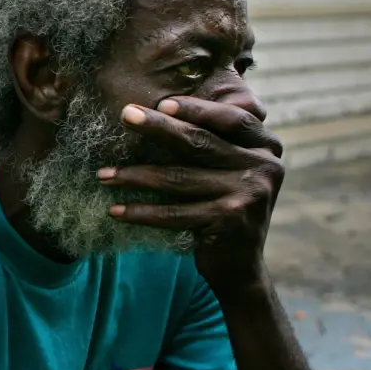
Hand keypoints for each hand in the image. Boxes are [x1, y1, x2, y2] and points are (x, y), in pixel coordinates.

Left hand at [98, 96, 284, 296]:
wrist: (241, 266)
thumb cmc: (225, 205)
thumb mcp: (231, 169)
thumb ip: (215, 141)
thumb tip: (158, 109)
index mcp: (266, 147)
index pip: (231, 119)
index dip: (197, 109)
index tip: (161, 102)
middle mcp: (265, 167)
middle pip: (201, 142)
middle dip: (158, 127)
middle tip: (125, 115)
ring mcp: (249, 195)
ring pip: (179, 178)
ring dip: (135, 175)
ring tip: (103, 174)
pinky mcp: (229, 220)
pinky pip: (174, 212)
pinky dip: (141, 211)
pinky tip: (116, 210)